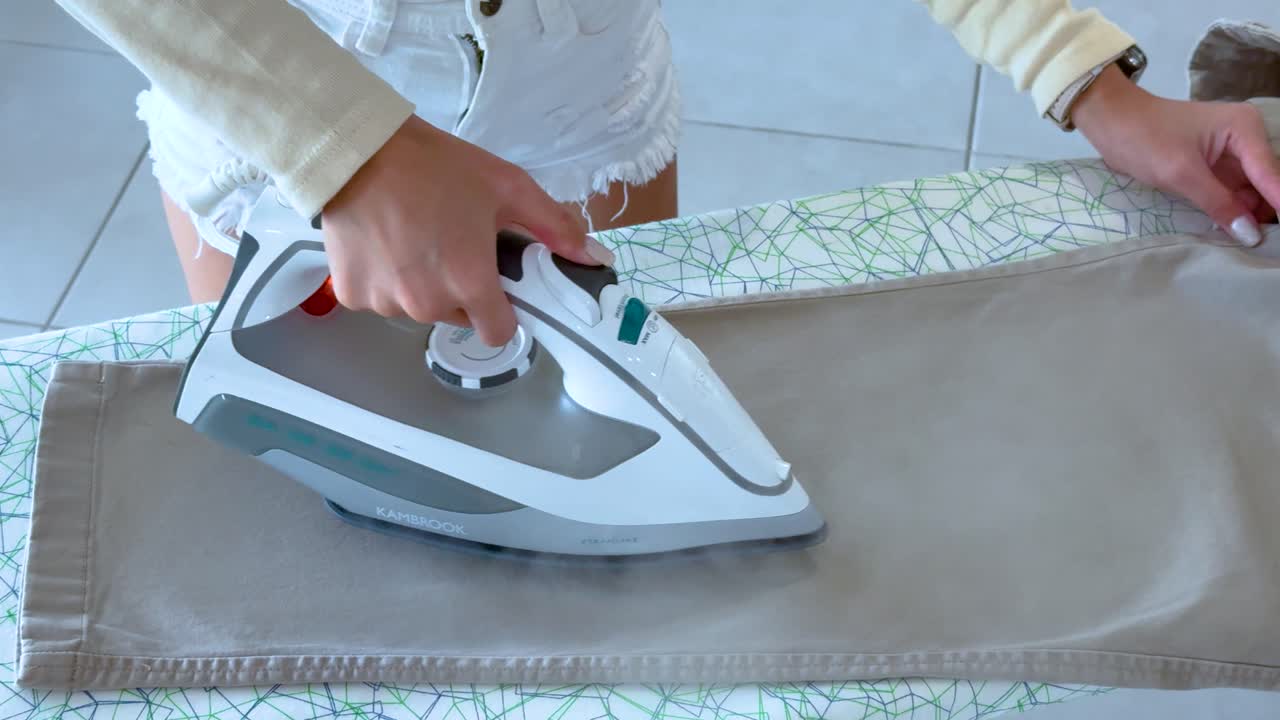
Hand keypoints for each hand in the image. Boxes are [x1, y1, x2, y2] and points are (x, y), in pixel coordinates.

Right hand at [318, 115, 614, 344]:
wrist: (358, 150)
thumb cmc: (437, 167)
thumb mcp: (507, 186)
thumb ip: (553, 225)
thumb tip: (593, 257)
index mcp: (469, 284)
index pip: (499, 333)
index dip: (502, 312)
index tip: (497, 285)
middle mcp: (427, 303)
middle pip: (458, 317)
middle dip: (461, 291)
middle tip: (452, 244)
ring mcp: (386, 303)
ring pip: (417, 309)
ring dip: (421, 285)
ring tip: (414, 237)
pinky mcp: (352, 294)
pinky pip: (380, 299)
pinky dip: (385, 280)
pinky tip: (384, 243)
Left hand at [1072, 66, 1279, 245]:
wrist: (1112, 123)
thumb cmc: (1144, 139)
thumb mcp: (1181, 174)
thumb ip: (1219, 204)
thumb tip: (1251, 235)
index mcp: (1245, 129)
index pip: (1272, 176)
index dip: (1279, 204)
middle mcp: (1246, 139)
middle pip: (1267, 184)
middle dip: (1268, 212)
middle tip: (1267, 246)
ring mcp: (1231, 154)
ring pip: (1252, 192)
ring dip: (1251, 216)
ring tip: (1254, 244)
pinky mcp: (1214, 168)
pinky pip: (1233, 194)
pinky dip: (1234, 212)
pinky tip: (1237, 234)